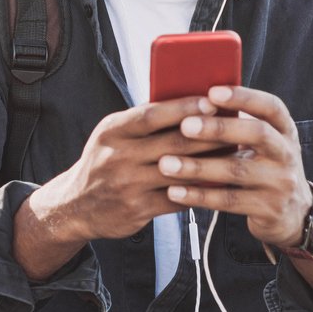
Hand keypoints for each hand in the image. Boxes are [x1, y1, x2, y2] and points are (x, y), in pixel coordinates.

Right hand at [28, 96, 229, 246]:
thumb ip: (143, 122)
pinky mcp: (137, 210)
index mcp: (113, 130)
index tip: (212, 102)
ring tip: (235, 155)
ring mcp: (127, 185)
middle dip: (209, 134)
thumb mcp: (112, 134)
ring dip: (211, 163)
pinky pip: (178, 198)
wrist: (75, 206)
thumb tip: (191, 104)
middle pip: (173, 143)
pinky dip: (201, 190)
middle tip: (237, 128)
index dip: (184, 108)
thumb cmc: (104, 162)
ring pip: (180, 172)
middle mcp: (118, 156)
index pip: (152, 114)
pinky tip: (219, 183)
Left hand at [156, 86, 312, 252]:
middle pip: (257, 134)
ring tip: (166, 164)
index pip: (270, 106)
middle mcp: (287, 153)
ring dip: (198, 167)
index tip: (212, 92)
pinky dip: (199, 196)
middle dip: (219, 128)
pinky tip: (174, 191)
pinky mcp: (268, 209)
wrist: (293, 214)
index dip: (244, 97)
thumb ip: (238, 126)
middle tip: (185, 126)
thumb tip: (192, 102)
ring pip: (237, 171)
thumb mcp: (262, 144)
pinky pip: (228, 201)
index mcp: (284, 130)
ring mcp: (281, 183)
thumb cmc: (263, 167)